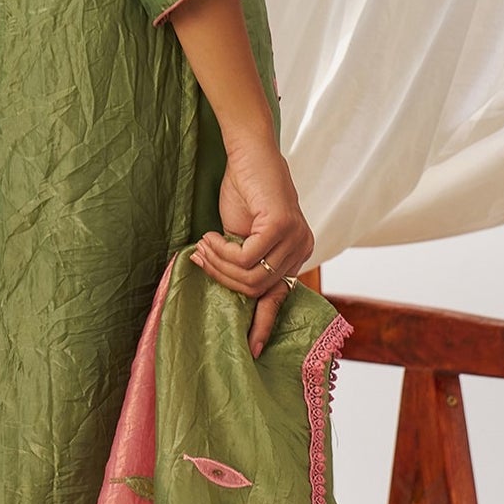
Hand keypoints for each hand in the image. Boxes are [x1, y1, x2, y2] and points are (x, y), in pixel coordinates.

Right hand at [190, 130, 315, 357]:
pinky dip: (222, 250)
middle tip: (200, 259)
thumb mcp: (242, 237)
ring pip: (252, 276)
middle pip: (259, 289)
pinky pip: (247, 257)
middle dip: (223, 279)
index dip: (263, 323)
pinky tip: (210, 236)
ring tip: (204, 247)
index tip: (251, 349)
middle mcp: (302, 250)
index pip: (280, 297)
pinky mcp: (283, 225)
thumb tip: (226, 290)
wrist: (248, 153)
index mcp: (296, 255)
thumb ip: (243, 263)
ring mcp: (297, 238)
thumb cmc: (244, 192)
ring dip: (220, 264)